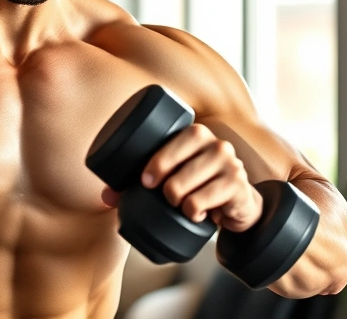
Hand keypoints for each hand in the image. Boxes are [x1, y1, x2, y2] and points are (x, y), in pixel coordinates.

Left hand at [139, 124, 262, 231]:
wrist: (237, 201)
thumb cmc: (199, 184)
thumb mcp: (175, 175)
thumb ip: (141, 181)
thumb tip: (108, 196)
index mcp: (197, 134)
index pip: (175, 142)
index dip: (158, 163)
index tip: (146, 181)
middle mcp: (217, 145)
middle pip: (180, 170)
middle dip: (167, 190)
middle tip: (168, 197)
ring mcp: (231, 165)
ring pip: (188, 189)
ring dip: (179, 203)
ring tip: (183, 205)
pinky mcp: (238, 187)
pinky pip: (202, 202)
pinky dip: (193, 212)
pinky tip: (197, 212)